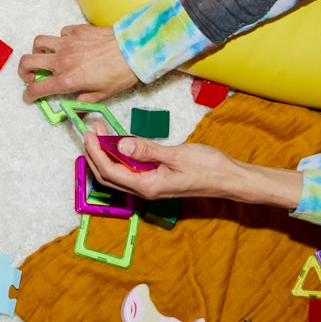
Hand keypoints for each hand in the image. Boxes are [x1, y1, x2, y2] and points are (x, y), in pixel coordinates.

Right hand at [18, 24, 138, 103]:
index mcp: (68, 80)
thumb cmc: (121, 73)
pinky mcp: (78, 30)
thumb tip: (75, 105)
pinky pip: (61, 33)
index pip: (37, 89)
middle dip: (23, 70)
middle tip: (31, 75)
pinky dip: (61, 39)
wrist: (135, 50)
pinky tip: (70, 45)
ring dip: (38, 51)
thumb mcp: (102, 96)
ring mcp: (68, 43)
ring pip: (39, 42)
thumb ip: (84, 101)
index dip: (28, 94)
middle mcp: (63, 60)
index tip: (29, 95)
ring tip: (46, 57)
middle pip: (27, 61)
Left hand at [83, 123, 303, 208]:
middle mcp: (146, 190)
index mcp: (148, 186)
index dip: (96, 152)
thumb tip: (120, 145)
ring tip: (102, 132)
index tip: (90, 133)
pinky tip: (121, 143)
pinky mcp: (157, 181)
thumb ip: (147, 151)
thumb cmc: (208, 167)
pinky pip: (131, 171)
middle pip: (108, 175)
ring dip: (107, 154)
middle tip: (91, 130)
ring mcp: (151, 187)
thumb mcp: (177, 154)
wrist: (230, 179)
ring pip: (118, 174)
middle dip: (95, 153)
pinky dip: (121, 157)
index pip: (110, 171)